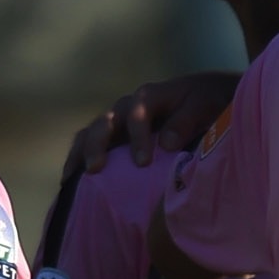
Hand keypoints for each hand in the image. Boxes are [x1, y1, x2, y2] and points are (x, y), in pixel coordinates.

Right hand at [63, 71, 243, 175]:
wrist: (208, 97)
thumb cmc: (209, 101)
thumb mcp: (204, 105)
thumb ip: (186, 120)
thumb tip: (167, 144)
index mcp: (150, 97)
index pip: (137, 114)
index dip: (138, 137)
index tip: (142, 163)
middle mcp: (128, 106)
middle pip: (105, 122)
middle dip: (98, 145)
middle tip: (96, 169)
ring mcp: (119, 121)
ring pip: (91, 132)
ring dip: (81, 153)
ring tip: (71, 178)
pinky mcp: (115, 135)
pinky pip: (89, 143)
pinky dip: (78, 158)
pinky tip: (69, 181)